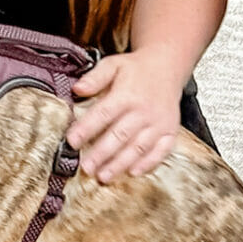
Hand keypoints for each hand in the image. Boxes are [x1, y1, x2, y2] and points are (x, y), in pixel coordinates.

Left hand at [67, 50, 182, 182]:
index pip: (103, 114)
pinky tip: (133, 172)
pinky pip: (161, 151)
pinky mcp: (170, 131)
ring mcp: (158, 123)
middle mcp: (143, 110)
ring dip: (120, 164)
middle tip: (86, 168)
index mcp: (126, 94)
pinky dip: (148, 163)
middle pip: (120, 135)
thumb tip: (77, 89)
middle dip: (101, 154)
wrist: (167, 67)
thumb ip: (95, 78)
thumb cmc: (136, 69)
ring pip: (138, 147)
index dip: (86, 128)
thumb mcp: (113, 65)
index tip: (72, 141)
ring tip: (104, 176)